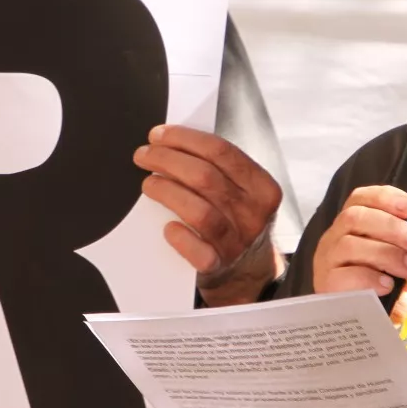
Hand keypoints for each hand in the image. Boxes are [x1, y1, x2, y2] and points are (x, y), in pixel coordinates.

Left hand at [135, 125, 281, 305]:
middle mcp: (253, 214)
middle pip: (205, 177)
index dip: (185, 139)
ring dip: (167, 191)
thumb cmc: (237, 222)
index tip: (159, 135)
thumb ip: (220, 169)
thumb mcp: (243, 192)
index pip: (221, 151)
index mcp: (262, 188)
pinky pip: (197, 251)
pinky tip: (168, 227)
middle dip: (167, 159)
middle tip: (144, 155)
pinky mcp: (218, 266)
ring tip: (149, 183)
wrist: (249, 272)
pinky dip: (180, 238)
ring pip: (198, 211)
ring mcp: (236, 241)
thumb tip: (174, 142)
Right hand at [312, 185, 406, 297]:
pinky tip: (387, 286)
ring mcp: (327, 261)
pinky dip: (369, 278)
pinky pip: (344, 276)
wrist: (368, 324)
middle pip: (355, 217)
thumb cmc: (384, 286)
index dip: (384, 197)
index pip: (361, 198)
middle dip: (392, 227)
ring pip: (349, 245)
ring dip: (386, 254)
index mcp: (353, 225)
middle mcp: (335, 237)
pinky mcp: (326, 285)